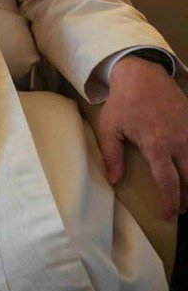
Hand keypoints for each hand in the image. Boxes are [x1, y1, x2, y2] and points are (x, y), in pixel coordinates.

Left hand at [99, 55, 187, 219]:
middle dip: (187, 198)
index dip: (170, 201)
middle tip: (180, 210)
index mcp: (156, 144)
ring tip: (187, 196)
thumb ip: (112, 155)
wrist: (143, 75)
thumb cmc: (123, 103)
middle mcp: (179, 141)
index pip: (168, 181)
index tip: (168, 215)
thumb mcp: (110, 128)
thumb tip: (114, 180)